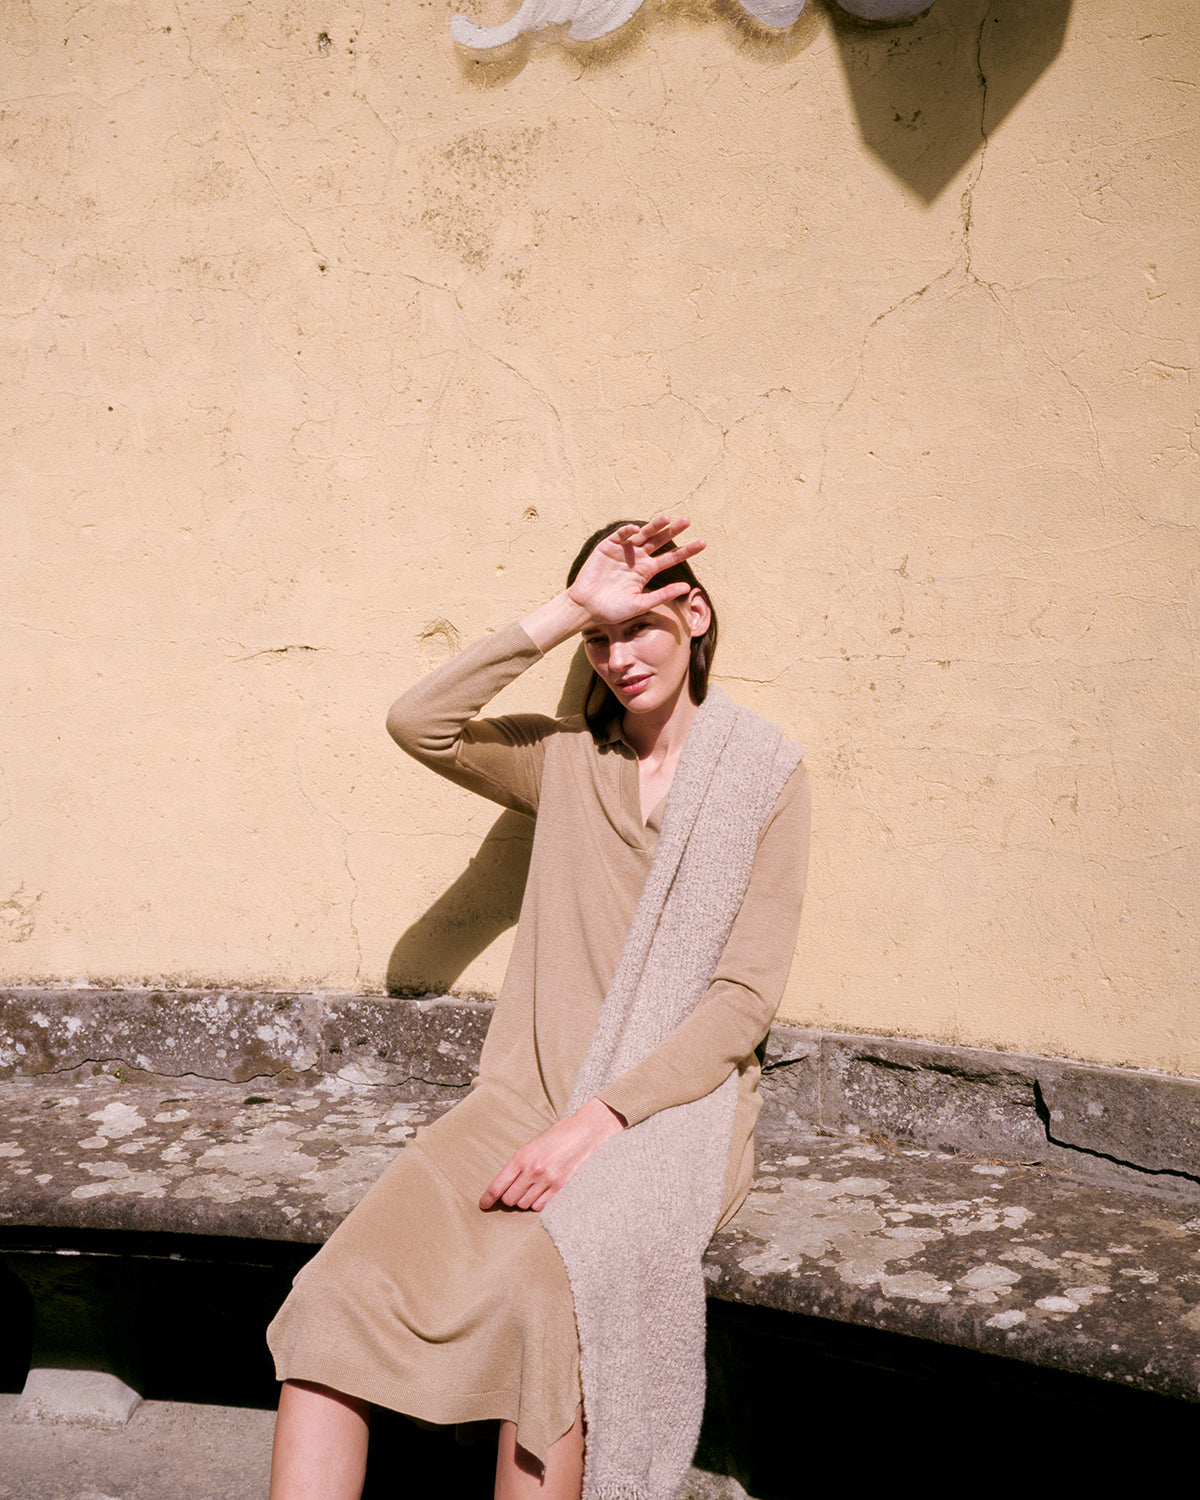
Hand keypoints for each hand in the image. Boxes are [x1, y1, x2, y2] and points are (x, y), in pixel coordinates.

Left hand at [479, 1099, 626, 1212]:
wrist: (585, 1131)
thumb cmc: (558, 1136)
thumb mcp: (533, 1144)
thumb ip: (520, 1163)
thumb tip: (506, 1183)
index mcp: (522, 1156)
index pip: (498, 1184)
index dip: (488, 1198)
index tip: (483, 1204)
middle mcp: (533, 1170)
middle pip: (510, 1199)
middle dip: (509, 1198)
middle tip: (515, 1191)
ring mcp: (548, 1180)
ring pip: (524, 1204)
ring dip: (525, 1200)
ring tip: (532, 1188)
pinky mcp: (561, 1187)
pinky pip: (541, 1206)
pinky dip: (538, 1203)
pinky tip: (542, 1193)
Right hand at [566, 515, 705, 627]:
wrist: (586, 609)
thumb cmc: (613, 610)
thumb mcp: (641, 604)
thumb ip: (662, 595)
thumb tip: (687, 587)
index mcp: (646, 571)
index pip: (670, 558)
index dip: (686, 551)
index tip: (703, 543)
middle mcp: (637, 558)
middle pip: (659, 541)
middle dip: (673, 531)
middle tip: (688, 521)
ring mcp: (622, 552)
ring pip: (642, 535)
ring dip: (653, 526)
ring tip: (667, 519)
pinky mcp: (607, 548)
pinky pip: (620, 536)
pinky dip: (627, 531)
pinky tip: (636, 529)